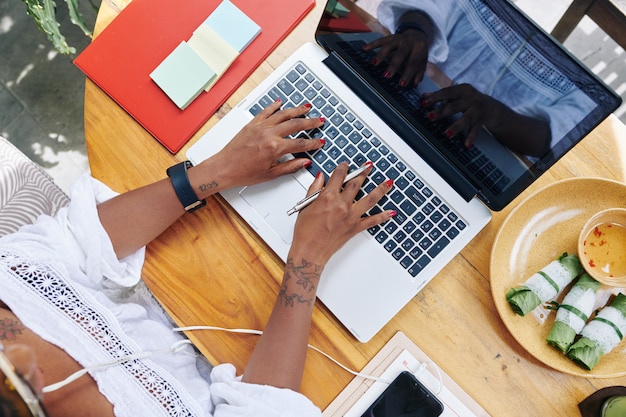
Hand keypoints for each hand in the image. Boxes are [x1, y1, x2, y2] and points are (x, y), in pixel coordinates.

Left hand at [208, 100, 324, 188]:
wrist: (223, 168)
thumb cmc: (243, 173)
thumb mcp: (270, 174)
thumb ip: (290, 167)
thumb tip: (304, 162)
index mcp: (275, 148)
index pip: (300, 144)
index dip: (313, 143)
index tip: (319, 142)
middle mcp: (268, 134)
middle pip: (295, 124)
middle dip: (310, 122)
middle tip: (319, 121)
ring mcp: (260, 127)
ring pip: (283, 114)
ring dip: (297, 110)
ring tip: (307, 108)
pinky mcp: (252, 124)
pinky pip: (266, 111)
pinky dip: (274, 106)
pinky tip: (280, 102)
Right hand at [290, 162, 394, 266]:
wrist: (309, 251)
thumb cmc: (305, 232)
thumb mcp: (306, 206)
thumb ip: (314, 189)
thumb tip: (320, 178)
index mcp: (328, 197)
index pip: (339, 175)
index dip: (343, 167)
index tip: (346, 165)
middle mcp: (342, 204)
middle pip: (356, 183)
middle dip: (363, 172)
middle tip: (369, 166)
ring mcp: (351, 216)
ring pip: (370, 199)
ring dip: (381, 189)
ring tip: (389, 182)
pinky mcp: (355, 227)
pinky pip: (373, 221)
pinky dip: (383, 216)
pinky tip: (391, 212)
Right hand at [363, 30, 428, 86]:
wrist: (417, 34)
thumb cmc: (419, 51)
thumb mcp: (423, 61)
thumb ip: (419, 72)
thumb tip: (415, 83)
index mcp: (419, 48)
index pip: (413, 62)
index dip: (408, 74)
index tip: (402, 84)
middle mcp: (409, 41)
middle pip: (400, 53)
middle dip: (393, 65)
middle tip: (386, 75)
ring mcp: (399, 38)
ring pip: (389, 45)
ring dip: (380, 54)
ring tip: (373, 63)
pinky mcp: (390, 36)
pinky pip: (381, 40)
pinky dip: (372, 44)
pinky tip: (364, 48)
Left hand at [422, 84, 501, 147]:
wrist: (492, 108)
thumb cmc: (470, 101)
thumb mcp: (458, 95)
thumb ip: (442, 96)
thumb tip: (424, 96)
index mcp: (463, 90)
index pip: (447, 92)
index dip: (435, 97)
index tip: (424, 103)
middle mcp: (471, 98)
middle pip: (454, 105)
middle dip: (442, 111)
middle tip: (430, 117)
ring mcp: (478, 109)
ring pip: (465, 118)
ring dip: (456, 126)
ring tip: (447, 134)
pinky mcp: (482, 120)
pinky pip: (475, 129)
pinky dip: (471, 137)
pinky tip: (466, 145)